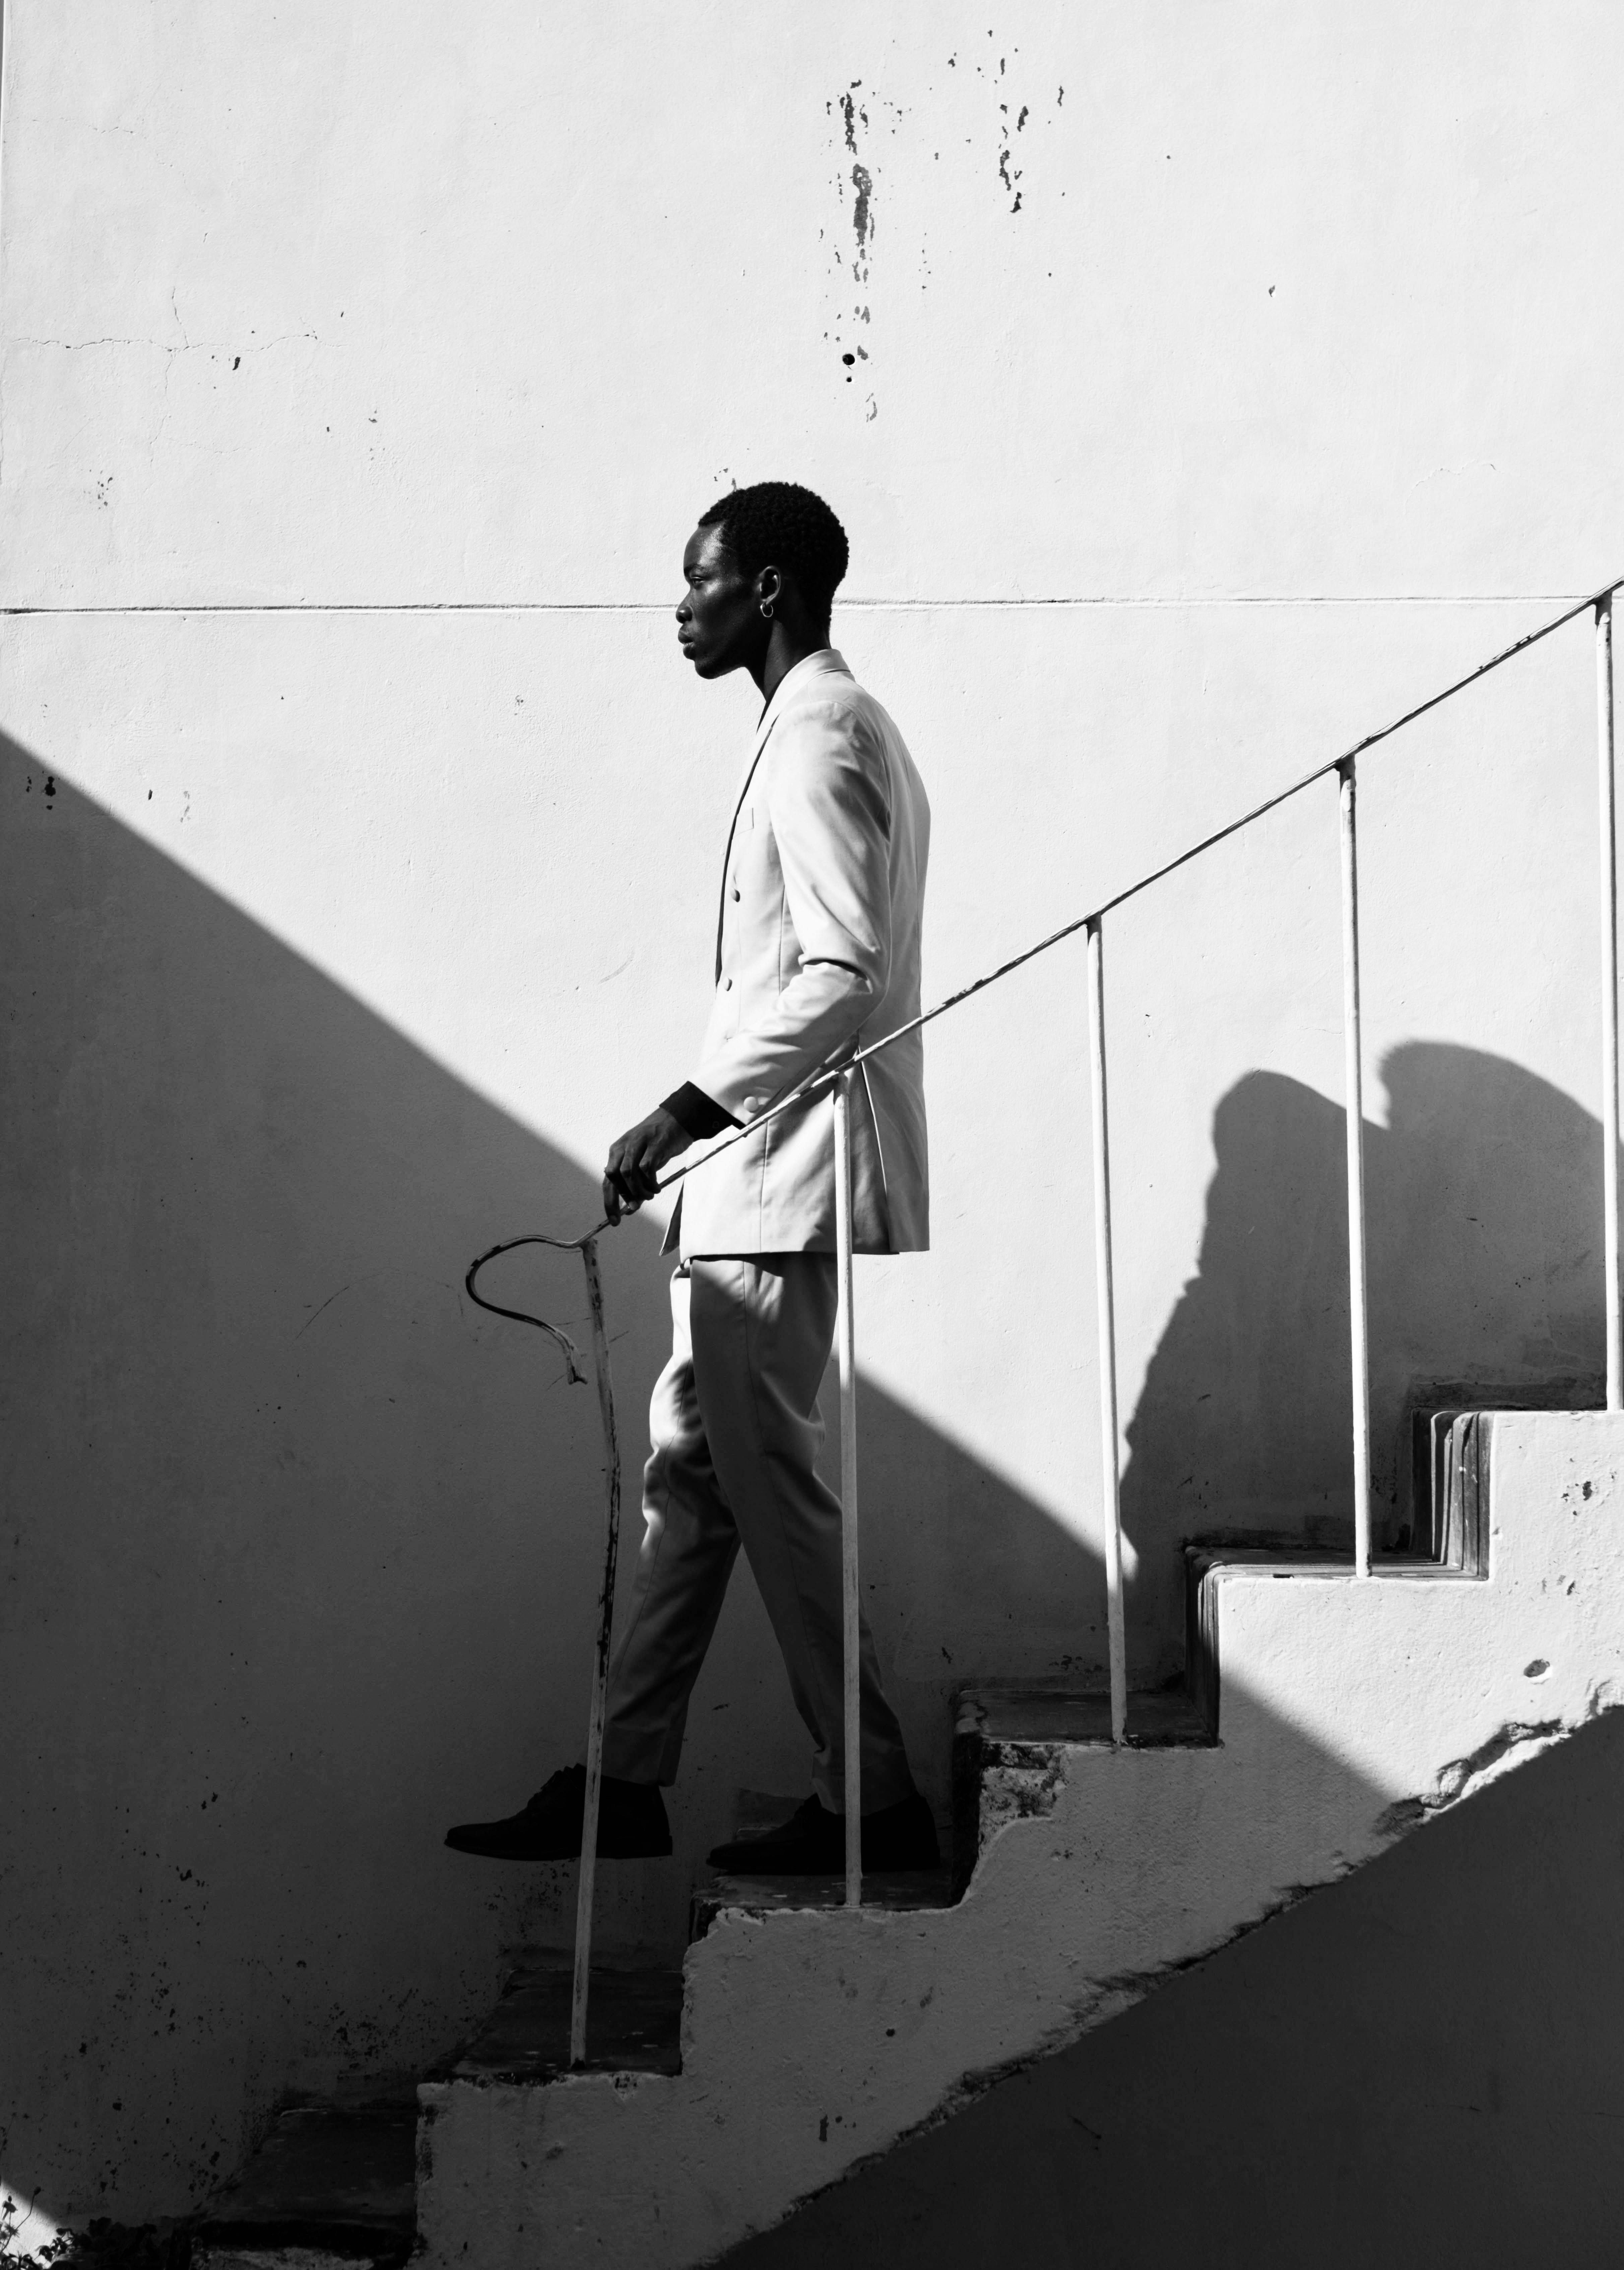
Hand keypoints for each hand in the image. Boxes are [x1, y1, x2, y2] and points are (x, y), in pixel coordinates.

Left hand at [602, 1106, 692, 1223]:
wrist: (678, 1119)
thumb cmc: (660, 1142)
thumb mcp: (643, 1160)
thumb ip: (635, 1182)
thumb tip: (631, 1207)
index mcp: (617, 1151)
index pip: (608, 1179)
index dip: (609, 1201)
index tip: (614, 1219)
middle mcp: (624, 1147)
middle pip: (614, 1177)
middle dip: (620, 1198)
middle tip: (632, 1210)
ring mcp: (638, 1144)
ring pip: (628, 1174)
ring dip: (638, 1191)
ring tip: (649, 1196)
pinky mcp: (654, 1145)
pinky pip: (647, 1169)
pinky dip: (650, 1183)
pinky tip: (656, 1188)